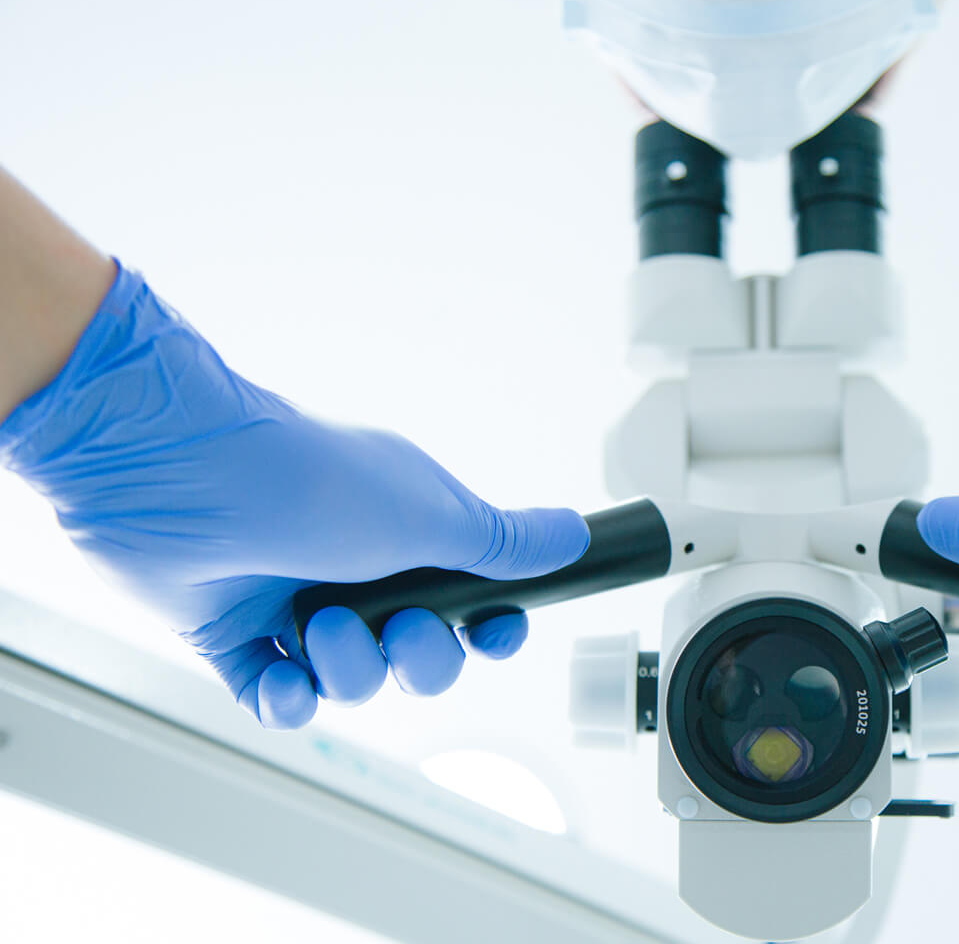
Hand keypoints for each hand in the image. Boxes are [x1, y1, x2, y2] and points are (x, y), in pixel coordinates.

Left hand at [0, 263, 588, 729]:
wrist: (173, 471)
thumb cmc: (306, 477)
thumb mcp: (428, 513)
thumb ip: (502, 543)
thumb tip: (572, 535)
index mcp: (410, 533)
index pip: (473, 602)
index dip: (490, 631)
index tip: (492, 633)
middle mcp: (357, 568)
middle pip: (420, 654)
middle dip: (420, 658)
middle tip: (400, 626)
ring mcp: (294, 601)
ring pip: (352, 679)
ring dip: (347, 666)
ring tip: (320, 627)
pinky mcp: (233, 634)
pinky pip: (276, 697)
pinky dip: (286, 700)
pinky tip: (286, 680)